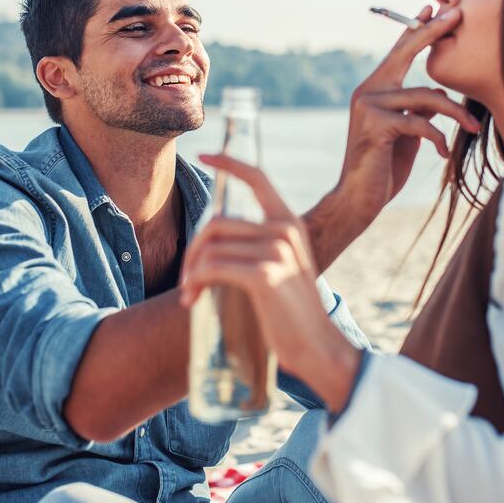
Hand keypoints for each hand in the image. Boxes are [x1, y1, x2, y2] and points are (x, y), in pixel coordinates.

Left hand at [180, 154, 358, 397]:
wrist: (317, 348)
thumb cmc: (292, 315)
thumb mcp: (280, 270)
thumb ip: (257, 249)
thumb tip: (212, 244)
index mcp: (289, 224)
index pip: (257, 178)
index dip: (229, 162)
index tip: (205, 155)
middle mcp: (284, 230)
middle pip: (216, 223)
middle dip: (192, 251)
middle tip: (186, 280)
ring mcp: (276, 251)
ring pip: (210, 247)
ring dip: (191, 272)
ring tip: (189, 294)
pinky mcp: (264, 276)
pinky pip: (213, 268)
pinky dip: (195, 282)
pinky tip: (193, 298)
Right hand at [334, 5, 480, 226]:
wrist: (358, 199)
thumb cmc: (383, 166)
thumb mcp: (405, 131)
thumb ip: (417, 108)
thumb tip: (440, 96)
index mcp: (374, 89)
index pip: (399, 52)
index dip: (417, 29)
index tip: (434, 7)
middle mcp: (367, 91)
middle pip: (405, 53)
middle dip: (432, 32)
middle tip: (457, 16)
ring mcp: (368, 106)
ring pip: (425, 96)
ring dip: (455, 112)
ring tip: (473, 127)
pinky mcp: (375, 126)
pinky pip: (419, 122)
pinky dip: (437, 136)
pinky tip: (440, 152)